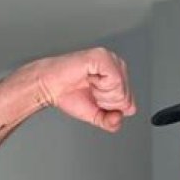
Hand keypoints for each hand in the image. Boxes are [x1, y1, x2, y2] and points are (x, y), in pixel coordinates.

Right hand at [22, 47, 136, 132]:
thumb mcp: (97, 115)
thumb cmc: (70, 95)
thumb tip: (119, 117)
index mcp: (119, 78)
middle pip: (126, 99)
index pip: (130, 105)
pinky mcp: (102, 56)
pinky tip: (89, 78)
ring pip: (121, 91)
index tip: (95, 99)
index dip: (110, 109)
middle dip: (105, 102)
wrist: (50, 87)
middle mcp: (117, 66)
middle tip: (90, 91)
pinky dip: (100, 86)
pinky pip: (114, 81)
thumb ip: (112, 122)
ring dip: (101, 94)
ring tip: (88, 84)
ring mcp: (110, 59)